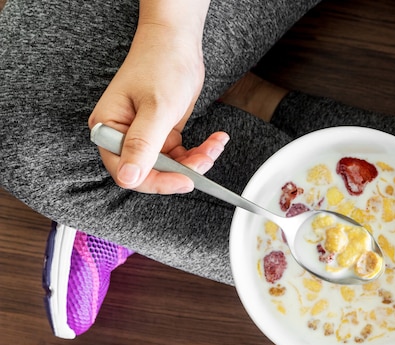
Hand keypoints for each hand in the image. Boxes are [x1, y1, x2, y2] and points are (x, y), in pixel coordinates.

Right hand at [88, 5, 221, 193]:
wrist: (176, 42)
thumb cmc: (161, 64)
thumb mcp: (157, 107)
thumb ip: (143, 145)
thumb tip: (129, 178)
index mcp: (109, 129)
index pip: (127, 171)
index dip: (157, 181)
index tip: (185, 181)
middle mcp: (123, 135)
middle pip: (150, 172)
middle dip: (181, 171)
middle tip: (204, 161)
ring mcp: (143, 136)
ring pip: (170, 166)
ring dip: (195, 161)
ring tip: (213, 146)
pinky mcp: (162, 133)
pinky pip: (180, 155)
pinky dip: (199, 152)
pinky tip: (214, 141)